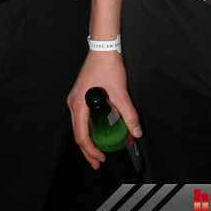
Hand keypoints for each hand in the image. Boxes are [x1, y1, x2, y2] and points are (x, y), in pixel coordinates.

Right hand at [67, 50, 141, 169]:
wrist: (103, 47)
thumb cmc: (107, 65)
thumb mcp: (120, 92)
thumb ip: (129, 113)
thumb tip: (137, 132)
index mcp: (79, 105)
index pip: (81, 136)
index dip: (91, 151)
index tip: (102, 158)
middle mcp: (73, 103)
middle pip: (78, 134)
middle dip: (88, 151)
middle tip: (98, 163)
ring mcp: (75, 99)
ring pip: (78, 126)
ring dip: (87, 141)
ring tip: (98, 151)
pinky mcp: (80, 95)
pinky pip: (81, 118)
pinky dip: (88, 129)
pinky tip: (97, 133)